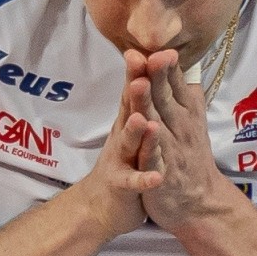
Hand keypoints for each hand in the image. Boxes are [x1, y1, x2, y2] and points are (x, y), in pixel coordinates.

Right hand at [68, 50, 160, 239]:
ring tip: (143, 120)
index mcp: (128, 121)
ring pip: (128, 144)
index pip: (135, 91)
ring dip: (135, 132)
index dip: (141, 71)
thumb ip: (139, 101)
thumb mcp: (131, 128)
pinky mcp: (121, 185)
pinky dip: (144, 178)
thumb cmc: (123, 162)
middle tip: (143, 68)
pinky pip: (134, 181)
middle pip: (129, 109)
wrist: (101, 206)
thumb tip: (147, 70)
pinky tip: (155, 177)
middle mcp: (122, 136)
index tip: (152, 49)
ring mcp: (120, 160)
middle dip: (136, 90)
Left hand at [136, 49, 237, 234]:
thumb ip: (185, 92)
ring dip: (149, 106)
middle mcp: (180, 128)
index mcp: (185, 113)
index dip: (165, 65)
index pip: (174, 83)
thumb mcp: (192, 119)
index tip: (158, 45)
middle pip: (165, 98)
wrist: (200, 203)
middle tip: (148, 55)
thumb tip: (184, 62)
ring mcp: (171, 151)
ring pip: (157, 125)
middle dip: (156, 77)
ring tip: (140, 86)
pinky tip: (146, 136)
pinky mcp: (161, 175)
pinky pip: (154, 161)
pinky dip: (151, 149)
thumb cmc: (190, 156)